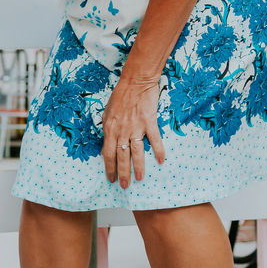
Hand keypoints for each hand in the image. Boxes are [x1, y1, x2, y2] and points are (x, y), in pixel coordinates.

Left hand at [100, 74, 165, 188]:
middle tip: (124, 186)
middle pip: (121, 156)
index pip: (107, 153)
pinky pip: (154, 139)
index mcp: (110, 129)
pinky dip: (158, 150)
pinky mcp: (149, 121)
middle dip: (122, 172)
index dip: (109, 168)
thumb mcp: (107, 114)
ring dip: (138, 166)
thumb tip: (106, 145)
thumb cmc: (121, 96)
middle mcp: (121, 130)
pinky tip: (160, 161)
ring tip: (139, 179)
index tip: (111, 178)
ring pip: (136, 151)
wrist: (136, 81)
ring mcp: (136, 127)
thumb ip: (107, 130)